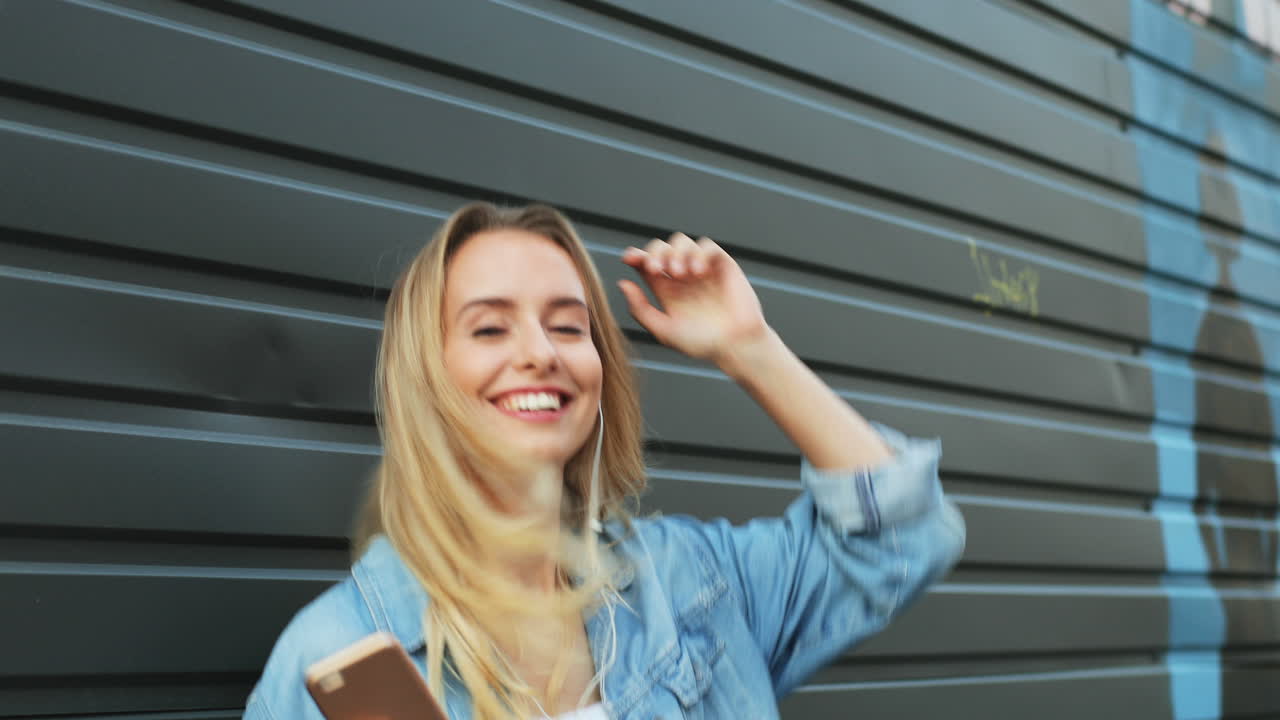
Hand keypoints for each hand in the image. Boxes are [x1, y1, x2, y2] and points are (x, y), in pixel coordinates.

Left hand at [618, 233, 768, 366]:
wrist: (735, 345)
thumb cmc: (700, 343)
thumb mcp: (664, 331)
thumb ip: (640, 309)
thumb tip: (622, 283)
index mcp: (664, 289)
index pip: (645, 263)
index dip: (635, 256)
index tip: (630, 258)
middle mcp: (681, 276)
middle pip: (661, 248)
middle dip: (656, 253)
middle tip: (658, 270)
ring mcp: (702, 268)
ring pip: (682, 242)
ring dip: (676, 252)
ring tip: (680, 273)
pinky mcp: (722, 264)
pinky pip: (707, 246)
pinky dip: (699, 252)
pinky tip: (698, 271)